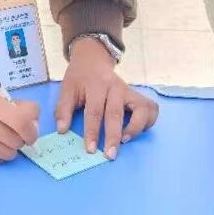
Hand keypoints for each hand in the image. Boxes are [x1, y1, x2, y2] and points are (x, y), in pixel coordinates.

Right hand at [0, 83, 39, 165]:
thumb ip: (18, 108)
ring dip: (9, 150)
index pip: (20, 121)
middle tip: (13, 137)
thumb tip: (35, 126)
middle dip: (19, 141)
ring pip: (6, 154)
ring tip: (1, 142)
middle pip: (15, 141)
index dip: (31, 131)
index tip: (31, 135)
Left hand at [56, 37, 157, 158]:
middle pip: (116, 114)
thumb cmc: (79, 78)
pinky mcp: (138, 96)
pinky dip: (148, 122)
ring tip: (125, 141)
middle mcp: (116, 87)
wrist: (93, 59)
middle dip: (113, 137)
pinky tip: (136, 131)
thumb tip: (62, 131)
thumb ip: (63, 109)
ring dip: (136, 128)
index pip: (94, 111)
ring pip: (142, 110)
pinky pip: (151, 109)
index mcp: (96, 85)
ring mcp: (130, 91)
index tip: (90, 150)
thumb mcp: (67, 89)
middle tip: (110, 155)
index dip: (92, 132)